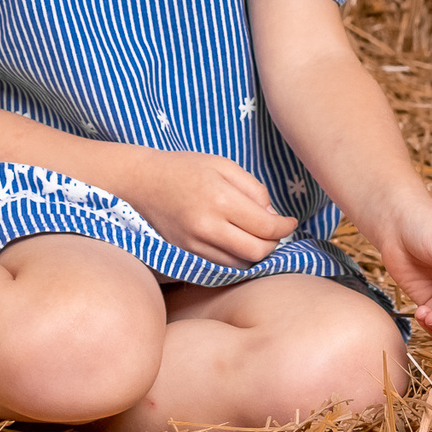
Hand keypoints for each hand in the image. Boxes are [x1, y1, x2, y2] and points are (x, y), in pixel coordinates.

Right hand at [111, 149, 300, 268]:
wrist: (142, 182)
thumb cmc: (185, 168)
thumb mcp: (224, 165)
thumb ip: (253, 189)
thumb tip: (272, 216)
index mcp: (221, 199)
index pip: (266, 227)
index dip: (285, 227)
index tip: (290, 222)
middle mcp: (207, 226)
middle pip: (257, 252)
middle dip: (273, 244)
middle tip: (274, 231)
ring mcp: (195, 244)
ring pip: (240, 264)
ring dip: (255, 255)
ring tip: (255, 237)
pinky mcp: (185, 254)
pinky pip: (221, 267)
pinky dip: (235, 260)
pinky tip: (237, 244)